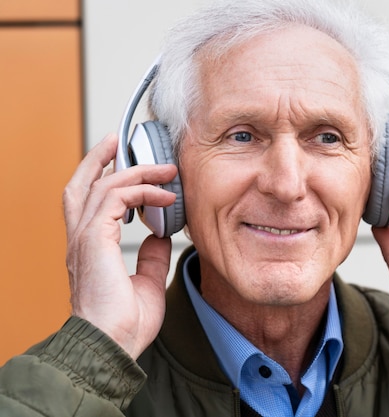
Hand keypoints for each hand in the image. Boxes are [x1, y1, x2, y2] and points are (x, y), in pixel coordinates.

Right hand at [62, 134, 177, 358]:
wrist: (112, 345)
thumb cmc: (124, 324)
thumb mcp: (145, 282)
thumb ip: (150, 257)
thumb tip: (159, 236)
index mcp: (90, 249)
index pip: (89, 203)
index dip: (102, 178)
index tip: (127, 165)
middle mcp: (82, 239)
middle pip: (82, 184)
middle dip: (100, 158)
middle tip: (121, 141)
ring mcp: (85, 238)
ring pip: (101, 185)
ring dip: (134, 171)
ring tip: (163, 168)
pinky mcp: (94, 239)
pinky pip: (115, 198)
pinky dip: (141, 191)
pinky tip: (164, 195)